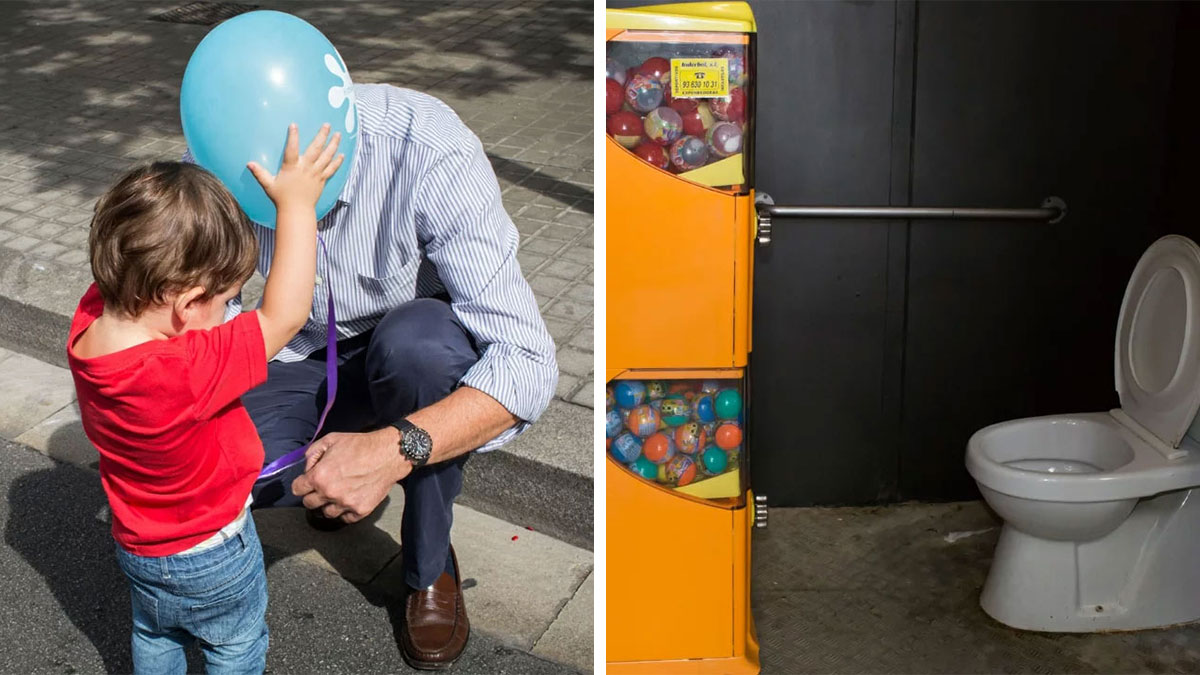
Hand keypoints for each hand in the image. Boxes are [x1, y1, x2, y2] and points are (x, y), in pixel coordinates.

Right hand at [247, 123, 343, 212]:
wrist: (296, 211)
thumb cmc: (281, 197)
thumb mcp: (268, 184)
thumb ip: (260, 173)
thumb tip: (249, 163)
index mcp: (291, 167)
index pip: (291, 148)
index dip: (292, 136)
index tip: (294, 125)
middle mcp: (305, 168)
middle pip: (315, 149)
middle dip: (322, 136)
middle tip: (327, 124)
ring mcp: (315, 173)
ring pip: (326, 156)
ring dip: (333, 145)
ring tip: (338, 134)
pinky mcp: (322, 180)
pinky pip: (331, 169)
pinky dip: (337, 162)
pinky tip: (342, 154)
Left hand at [290, 428, 412, 522]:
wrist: (388, 454)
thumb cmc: (362, 445)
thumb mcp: (331, 439)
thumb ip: (312, 453)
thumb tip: (307, 468)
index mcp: (319, 476)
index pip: (297, 490)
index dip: (301, 484)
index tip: (306, 483)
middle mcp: (330, 493)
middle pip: (309, 504)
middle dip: (313, 495)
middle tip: (323, 487)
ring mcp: (345, 504)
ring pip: (326, 513)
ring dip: (329, 504)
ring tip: (339, 492)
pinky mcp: (360, 510)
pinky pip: (345, 518)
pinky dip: (346, 511)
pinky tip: (350, 498)